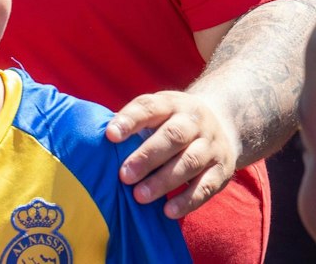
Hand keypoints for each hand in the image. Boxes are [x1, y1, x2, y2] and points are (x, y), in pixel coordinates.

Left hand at [106, 89, 242, 218]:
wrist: (224, 123)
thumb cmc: (173, 124)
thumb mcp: (158, 115)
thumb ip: (132, 126)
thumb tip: (91, 142)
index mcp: (173, 104)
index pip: (150, 107)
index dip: (130, 120)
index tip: (110, 135)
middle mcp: (195, 121)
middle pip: (174, 135)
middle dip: (147, 156)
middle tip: (124, 175)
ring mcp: (211, 144)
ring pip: (190, 161)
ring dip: (164, 180)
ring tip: (139, 196)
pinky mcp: (222, 169)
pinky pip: (206, 186)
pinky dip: (188, 200)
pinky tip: (168, 211)